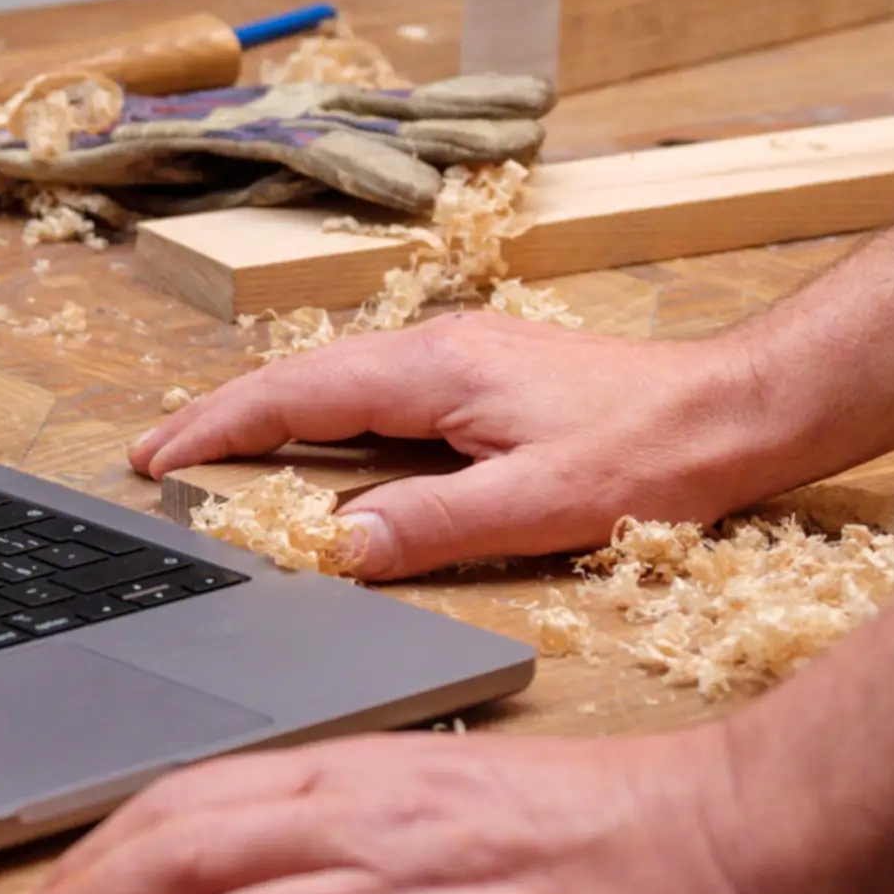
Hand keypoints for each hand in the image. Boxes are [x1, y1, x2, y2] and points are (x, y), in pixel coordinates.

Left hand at [0, 720, 815, 893]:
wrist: (742, 839)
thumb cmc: (614, 830)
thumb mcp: (463, 801)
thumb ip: (364, 827)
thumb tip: (263, 870)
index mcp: (368, 777)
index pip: (193, 802)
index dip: (98, 854)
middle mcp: (373, 824)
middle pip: (188, 857)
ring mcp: (420, 893)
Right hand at [131, 314, 795, 576]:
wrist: (740, 410)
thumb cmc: (656, 455)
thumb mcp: (540, 505)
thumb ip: (430, 524)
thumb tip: (336, 544)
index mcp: (435, 370)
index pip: (292, 393)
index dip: (214, 427)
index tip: (153, 458)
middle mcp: (438, 349)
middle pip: (300, 378)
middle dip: (221, 418)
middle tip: (157, 460)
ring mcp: (463, 358)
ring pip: (337, 382)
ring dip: (269, 416)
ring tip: (215, 458)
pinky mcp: (488, 376)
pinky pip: (376, 392)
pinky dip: (322, 418)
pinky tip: (318, 448)